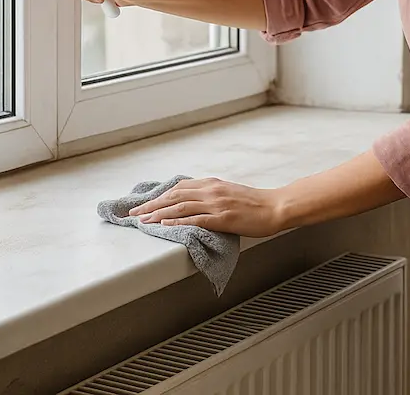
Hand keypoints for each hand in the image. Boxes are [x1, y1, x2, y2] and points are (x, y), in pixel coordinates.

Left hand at [130, 177, 286, 237]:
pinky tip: (165, 225)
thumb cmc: (255, 203)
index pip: (179, 188)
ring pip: (180, 207)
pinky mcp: (223, 218)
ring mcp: (217, 204)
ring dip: (158, 214)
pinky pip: (195, 220)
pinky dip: (177, 222)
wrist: (276, 207)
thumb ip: (212, 194)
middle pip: (174, 196)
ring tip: (142, 221)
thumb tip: (195, 201)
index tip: (144, 203)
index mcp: (212, 184)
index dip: (159, 196)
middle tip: (134, 214)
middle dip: (151, 205)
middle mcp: (211, 191)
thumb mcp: (230, 192)